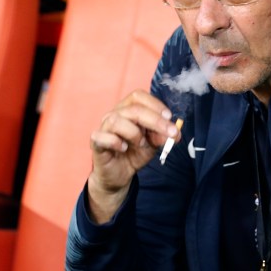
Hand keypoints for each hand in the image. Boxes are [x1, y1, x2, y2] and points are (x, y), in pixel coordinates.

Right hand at [87, 90, 179, 222]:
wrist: (120, 174)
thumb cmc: (134, 153)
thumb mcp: (153, 144)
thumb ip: (161, 136)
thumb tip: (174, 132)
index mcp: (128, 110)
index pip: (138, 96)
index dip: (155, 104)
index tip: (169, 117)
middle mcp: (115, 114)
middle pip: (133, 108)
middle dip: (155, 121)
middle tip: (170, 133)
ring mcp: (104, 127)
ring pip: (116, 120)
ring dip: (134, 133)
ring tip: (140, 144)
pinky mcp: (96, 142)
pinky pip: (102, 136)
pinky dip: (116, 142)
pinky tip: (124, 148)